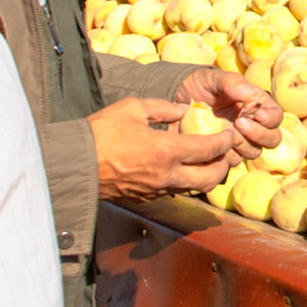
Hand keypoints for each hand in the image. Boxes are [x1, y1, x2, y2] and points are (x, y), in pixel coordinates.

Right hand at [90, 97, 237, 201]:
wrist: (76, 164)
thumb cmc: (102, 132)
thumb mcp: (133, 108)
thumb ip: (163, 107)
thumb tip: (184, 110)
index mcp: (167, 150)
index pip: (209, 149)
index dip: (225, 142)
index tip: (230, 134)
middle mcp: (167, 175)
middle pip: (210, 178)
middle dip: (223, 165)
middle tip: (224, 153)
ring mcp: (157, 190)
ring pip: (194, 189)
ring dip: (206, 177)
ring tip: (207, 163)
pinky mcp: (146, 199)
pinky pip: (174, 191)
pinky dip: (185, 182)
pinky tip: (180, 169)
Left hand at [176, 69, 282, 162]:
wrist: (176, 98)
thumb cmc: (200, 84)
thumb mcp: (215, 79)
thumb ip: (234, 84)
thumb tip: (252, 99)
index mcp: (257, 106)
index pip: (276, 117)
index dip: (270, 119)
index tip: (255, 113)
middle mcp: (252, 125)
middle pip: (272, 140)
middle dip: (258, 134)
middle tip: (239, 123)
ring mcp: (239, 141)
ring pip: (253, 152)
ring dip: (242, 144)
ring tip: (224, 132)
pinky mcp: (223, 152)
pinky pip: (232, 161)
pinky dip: (225, 154)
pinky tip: (212, 142)